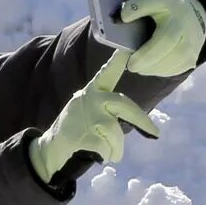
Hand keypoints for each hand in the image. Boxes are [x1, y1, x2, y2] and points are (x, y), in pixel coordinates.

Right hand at [28, 49, 161, 182]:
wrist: (50, 149)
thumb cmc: (75, 131)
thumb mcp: (89, 112)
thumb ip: (106, 108)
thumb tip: (137, 120)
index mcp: (92, 92)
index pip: (106, 73)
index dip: (117, 61)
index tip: (126, 48)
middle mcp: (89, 100)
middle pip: (124, 105)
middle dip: (142, 121)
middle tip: (155, 132)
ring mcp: (85, 117)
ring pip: (115, 131)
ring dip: (117, 148)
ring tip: (114, 155)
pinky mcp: (81, 135)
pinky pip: (105, 147)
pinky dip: (106, 154)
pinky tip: (100, 156)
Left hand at [120, 0, 205, 76]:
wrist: (188, 18)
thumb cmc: (157, 11)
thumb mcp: (146, 0)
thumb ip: (131, 4)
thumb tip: (116, 12)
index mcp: (165, 1)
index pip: (151, 1)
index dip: (136, 7)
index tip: (123, 16)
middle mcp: (180, 19)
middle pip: (167, 38)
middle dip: (146, 55)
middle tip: (131, 65)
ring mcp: (190, 39)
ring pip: (171, 59)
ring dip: (149, 66)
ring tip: (136, 65)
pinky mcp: (191, 57)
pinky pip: (173, 69)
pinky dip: (157, 70)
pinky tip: (148, 67)